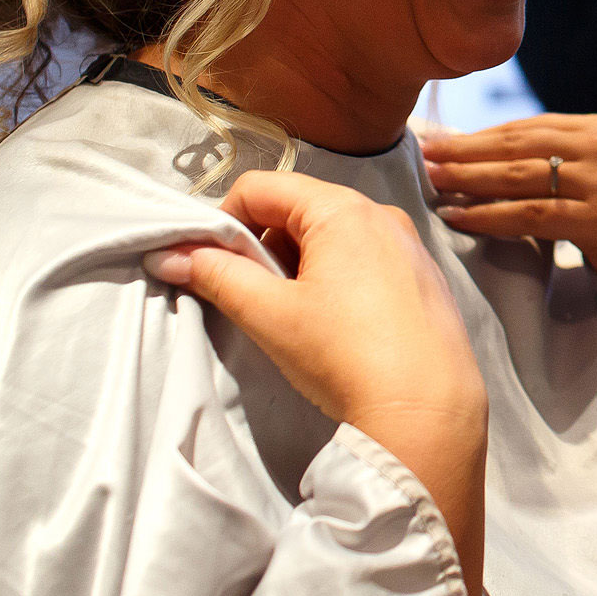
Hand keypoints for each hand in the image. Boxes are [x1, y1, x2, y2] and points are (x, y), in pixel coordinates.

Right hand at [144, 171, 487, 591]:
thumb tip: (169, 255)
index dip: (224, 221)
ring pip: (333, 235)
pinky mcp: (424, 277)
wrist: (427, 408)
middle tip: (254, 297)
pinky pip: (367, 257)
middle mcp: (382, 213)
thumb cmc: (343, 353)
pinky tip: (336, 324)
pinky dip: (337, 276)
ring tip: (294, 316)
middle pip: (299, 208)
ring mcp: (410, 244)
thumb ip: (217, 276)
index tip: (211, 265)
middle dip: (264, 245)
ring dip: (299, 264)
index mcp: (343, 209)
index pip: (262, 188)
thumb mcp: (270, 314)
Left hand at [422, 113, 596, 308]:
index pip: (522, 127)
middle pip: (516, 144)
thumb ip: (555, 164)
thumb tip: (484, 160)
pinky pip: (533, 214)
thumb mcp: (596, 177)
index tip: (434, 141)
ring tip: (432, 184)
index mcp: (594, 130)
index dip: (474, 134)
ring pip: (520, 176)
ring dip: (470, 180)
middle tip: (421, 156)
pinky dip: (491, 216)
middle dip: (463, 151)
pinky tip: (461, 217)